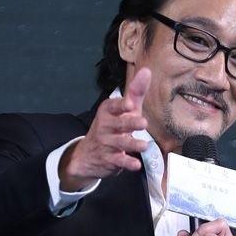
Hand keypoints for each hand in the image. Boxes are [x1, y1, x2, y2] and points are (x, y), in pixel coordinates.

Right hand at [58, 68, 151, 187]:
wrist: (88, 155)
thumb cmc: (111, 127)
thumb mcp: (123, 109)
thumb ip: (135, 92)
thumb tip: (147, 71)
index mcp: (108, 110)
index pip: (113, 106)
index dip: (121, 105)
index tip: (130, 104)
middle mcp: (105, 126)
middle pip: (119, 123)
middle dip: (130, 123)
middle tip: (143, 123)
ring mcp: (106, 143)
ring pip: (120, 142)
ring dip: (132, 144)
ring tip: (144, 145)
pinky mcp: (109, 159)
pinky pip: (119, 161)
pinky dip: (127, 163)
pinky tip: (136, 165)